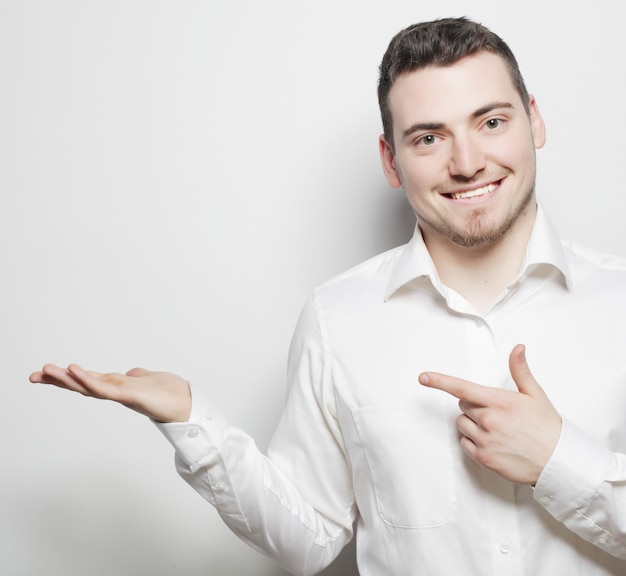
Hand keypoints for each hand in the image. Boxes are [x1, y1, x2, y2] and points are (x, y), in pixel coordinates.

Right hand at [29, 364, 191, 422]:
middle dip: (58, 380)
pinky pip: (105, 388)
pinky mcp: (130, 396)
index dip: (68, 376)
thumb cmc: (169, 393)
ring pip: (89, 386)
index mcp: (117, 386)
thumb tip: (131, 373)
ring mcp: (121, 394)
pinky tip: (74, 370)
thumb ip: (137, 376)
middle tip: (33, 375)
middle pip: (82, 384)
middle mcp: (116, 391)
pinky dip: (89, 380)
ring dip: (67, 379)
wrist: (186, 404)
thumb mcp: (148, 379)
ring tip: (46, 370)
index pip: (88, 379)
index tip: (46, 371)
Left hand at [418, 344, 560, 484]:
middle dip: (475, 406)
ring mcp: (484, 440)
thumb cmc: (547, 427)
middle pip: (463, 405)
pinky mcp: (483, 458)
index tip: (423, 377)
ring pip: (461, 424)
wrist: (558, 462)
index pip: (462, 388)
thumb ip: (520, 370)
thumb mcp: (535, 394)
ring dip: (472, 423)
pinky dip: (473, 441)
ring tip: (497, 429)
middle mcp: (488, 420)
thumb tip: (518, 348)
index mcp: (499, 401)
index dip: (440, 381)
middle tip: (498, 413)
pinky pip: (464, 443)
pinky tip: (493, 442)